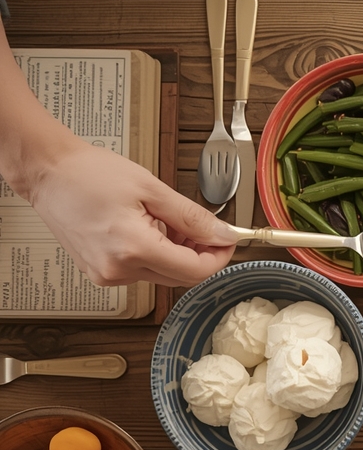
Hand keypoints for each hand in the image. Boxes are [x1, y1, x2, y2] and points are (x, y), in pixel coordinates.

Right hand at [27, 137, 238, 286]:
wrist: (48, 173)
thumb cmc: (89, 174)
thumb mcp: (152, 189)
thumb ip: (192, 217)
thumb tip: (222, 234)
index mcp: (133, 249)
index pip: (195, 271)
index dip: (219, 256)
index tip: (227, 240)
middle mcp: (118, 270)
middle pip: (181, 276)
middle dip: (200, 253)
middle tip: (203, 227)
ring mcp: (107, 275)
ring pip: (164, 274)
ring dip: (178, 252)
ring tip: (168, 221)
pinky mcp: (101, 273)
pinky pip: (143, 270)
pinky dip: (156, 253)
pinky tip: (149, 229)